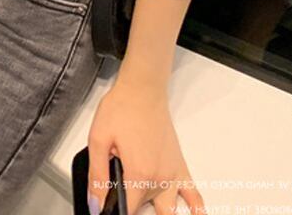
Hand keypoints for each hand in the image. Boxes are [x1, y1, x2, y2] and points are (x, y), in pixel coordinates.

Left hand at [86, 73, 205, 214]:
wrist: (142, 89)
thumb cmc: (122, 108)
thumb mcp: (98, 139)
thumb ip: (97, 176)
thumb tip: (96, 203)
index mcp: (139, 173)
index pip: (129, 211)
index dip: (113, 210)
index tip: (107, 208)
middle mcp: (160, 177)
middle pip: (145, 208)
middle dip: (132, 205)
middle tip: (120, 192)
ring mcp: (172, 172)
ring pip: (166, 208)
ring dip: (157, 210)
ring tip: (147, 206)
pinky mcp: (179, 165)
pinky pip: (194, 195)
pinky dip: (195, 209)